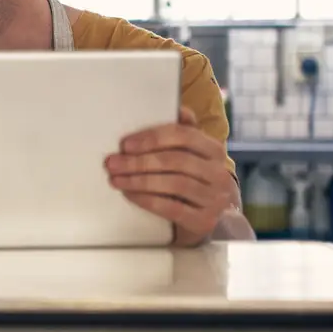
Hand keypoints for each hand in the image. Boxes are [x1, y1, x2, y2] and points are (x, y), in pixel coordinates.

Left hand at [104, 108, 235, 246]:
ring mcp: (214, 199)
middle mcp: (219, 173)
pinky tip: (130, 195)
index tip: (125, 144)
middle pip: (176, 161)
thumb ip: (185, 132)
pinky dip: (147, 200)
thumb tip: (179, 109)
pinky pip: (172, 208)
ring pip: (174, 184)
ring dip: (140, 181)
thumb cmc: (194, 181)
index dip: (152, 138)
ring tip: (116, 179)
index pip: (184, 136)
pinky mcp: (204, 222)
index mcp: (214, 150)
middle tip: (113, 163)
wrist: (210, 219)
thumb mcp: (193, 156)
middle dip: (139, 162)